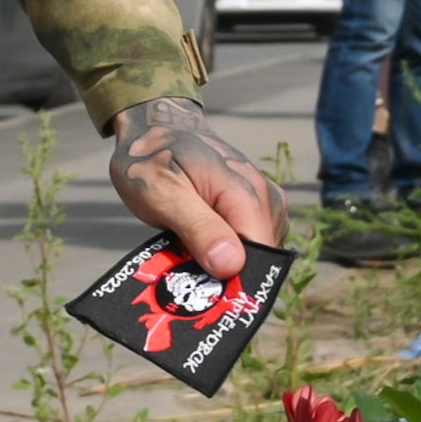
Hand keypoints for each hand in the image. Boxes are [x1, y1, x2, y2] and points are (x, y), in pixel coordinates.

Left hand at [112, 94, 284, 279]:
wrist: (157, 128)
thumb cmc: (153, 159)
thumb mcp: (163, 194)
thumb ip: (198, 228)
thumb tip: (231, 266)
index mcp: (247, 195)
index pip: (259, 258)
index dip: (233, 283)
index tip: (201, 294)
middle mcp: (267, 199)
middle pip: (259, 261)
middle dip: (225, 276)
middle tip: (186, 274)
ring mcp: (267, 203)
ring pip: (255, 256)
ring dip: (223, 264)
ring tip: (188, 254)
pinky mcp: (260, 208)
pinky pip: (251, 244)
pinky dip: (226, 251)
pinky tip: (199, 245)